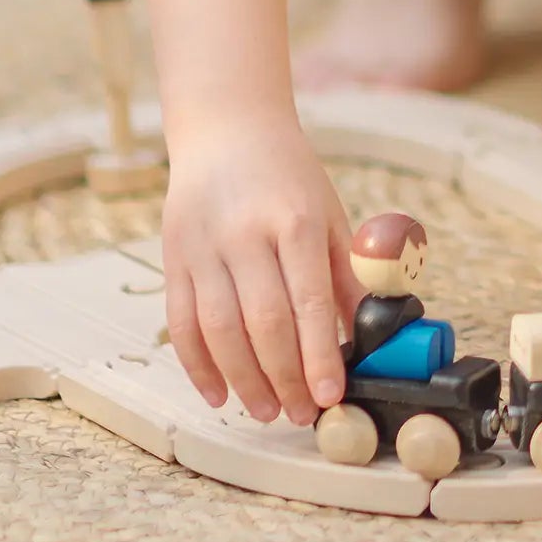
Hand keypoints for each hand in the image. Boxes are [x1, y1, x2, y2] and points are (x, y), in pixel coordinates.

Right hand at [161, 106, 365, 423]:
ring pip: (218, 329)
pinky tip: (218, 393)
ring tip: (266, 410)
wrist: (228, 127)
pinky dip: (197, 365)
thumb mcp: (330, 212)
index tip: (330, 396)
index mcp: (294, 219)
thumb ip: (347, 274)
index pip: (307, 299)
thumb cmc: (288, 176)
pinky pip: (180, 322)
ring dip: (243, 380)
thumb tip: (368, 335)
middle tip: (299, 414)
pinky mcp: (173, 256)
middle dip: (283, 378)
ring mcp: (203, 245)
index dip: (318, 355)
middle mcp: (245, 232)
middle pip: (262, 321)